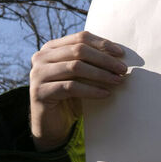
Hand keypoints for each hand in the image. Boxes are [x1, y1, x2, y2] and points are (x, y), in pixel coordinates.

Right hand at [29, 31, 126, 150]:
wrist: (52, 123)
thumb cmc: (70, 97)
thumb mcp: (80, 75)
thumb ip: (91, 62)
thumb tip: (119, 55)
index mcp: (51, 48)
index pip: (80, 38)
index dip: (102, 44)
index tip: (121, 54)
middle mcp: (41, 57)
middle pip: (79, 50)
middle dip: (104, 59)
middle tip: (122, 69)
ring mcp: (38, 74)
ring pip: (75, 67)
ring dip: (101, 74)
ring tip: (118, 81)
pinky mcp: (40, 92)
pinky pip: (71, 87)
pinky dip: (91, 90)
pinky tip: (106, 94)